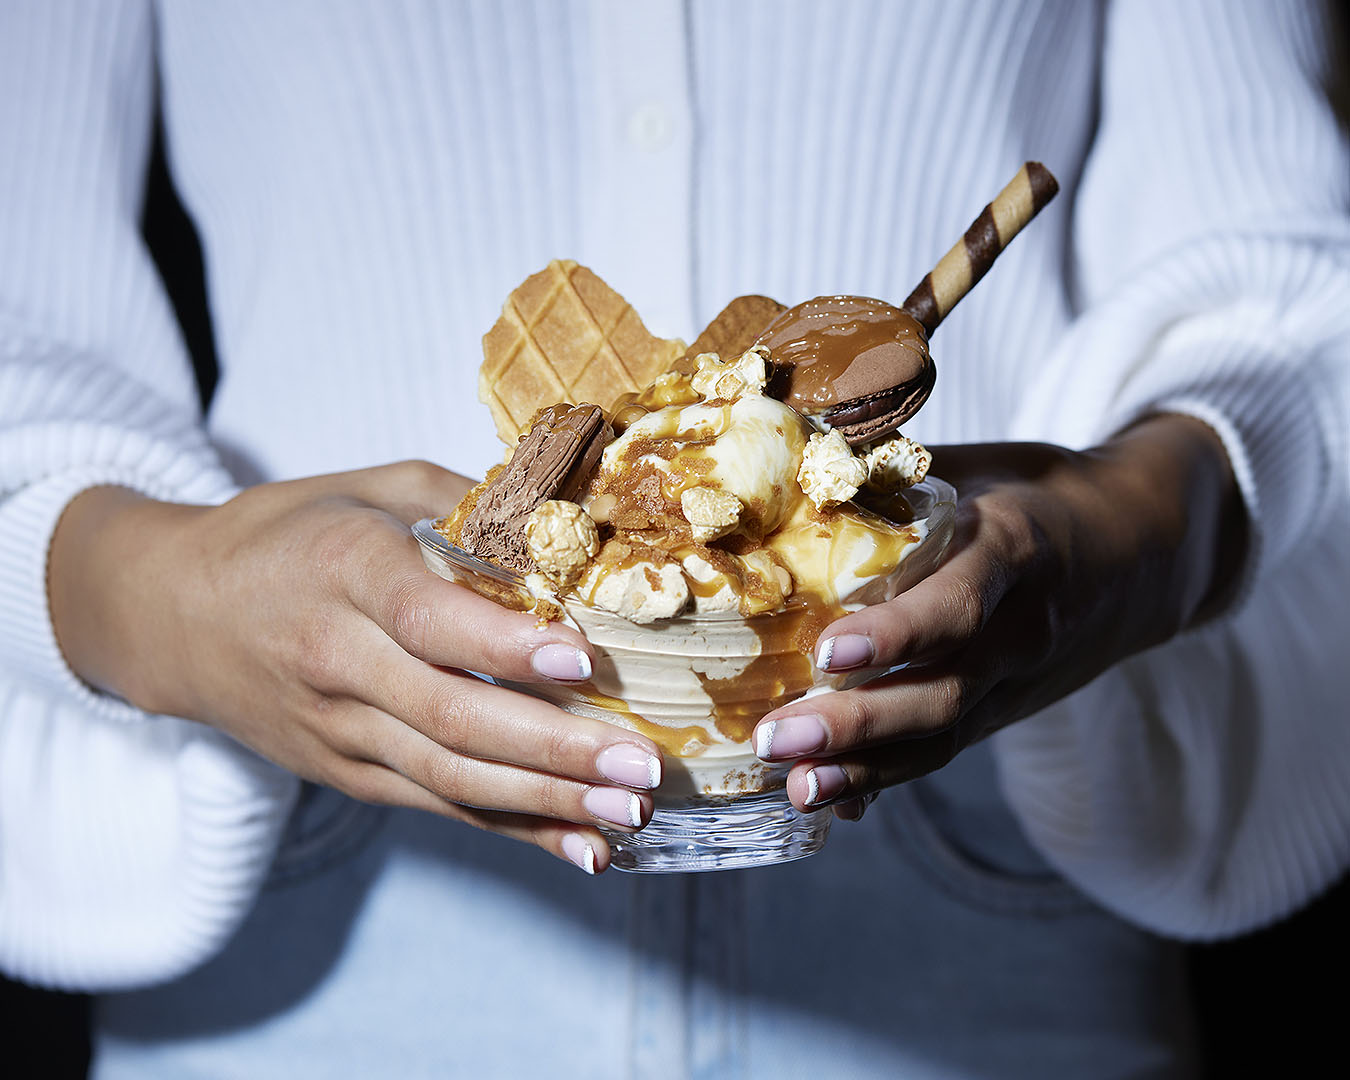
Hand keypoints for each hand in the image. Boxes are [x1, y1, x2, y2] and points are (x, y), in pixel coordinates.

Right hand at [48, 462, 665, 873]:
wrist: (171, 613)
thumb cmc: (286, 536)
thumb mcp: (370, 489)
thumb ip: (467, 503)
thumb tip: (571, 524)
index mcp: (343, 572)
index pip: (427, 619)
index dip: (505, 646)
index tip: (584, 659)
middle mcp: (335, 660)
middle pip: (450, 718)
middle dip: (553, 750)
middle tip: (640, 766)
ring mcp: (337, 729)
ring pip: (448, 779)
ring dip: (545, 803)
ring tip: (626, 812)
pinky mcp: (346, 772)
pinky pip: (436, 807)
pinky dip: (511, 830)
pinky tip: (579, 846)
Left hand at [751, 414, 1247, 818]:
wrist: (1142, 550)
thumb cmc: (1034, 494)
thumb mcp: (977, 466)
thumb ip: (893, 472)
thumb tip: (785, 459)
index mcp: (1013, 550)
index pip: (958, 602)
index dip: (897, 632)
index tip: (830, 651)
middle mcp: (1021, 628)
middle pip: (943, 692)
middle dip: (859, 723)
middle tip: (777, 740)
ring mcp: (1017, 680)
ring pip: (943, 736)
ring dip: (866, 768)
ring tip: (796, 787)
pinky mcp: (1005, 711)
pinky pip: (947, 750)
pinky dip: (891, 777)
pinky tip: (836, 797)